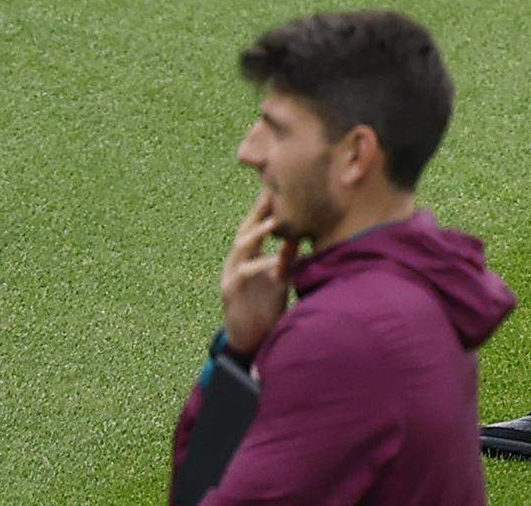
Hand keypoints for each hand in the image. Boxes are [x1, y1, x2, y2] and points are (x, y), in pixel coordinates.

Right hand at [220, 188, 296, 356]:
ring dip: (258, 233)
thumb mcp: (278, 279)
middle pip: (245, 230)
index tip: (281, 189)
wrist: (250, 341)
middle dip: (258, 212)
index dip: (265, 209)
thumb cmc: (266, 307)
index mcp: (247, 258)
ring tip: (276, 221)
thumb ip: (286, 259)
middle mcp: (236, 262)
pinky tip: (276, 261)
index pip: (255, 227)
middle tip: (274, 192)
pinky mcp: (230, 292)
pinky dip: (261, 265)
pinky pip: (245, 274)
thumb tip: (299, 237)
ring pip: (241, 247)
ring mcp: (230, 276)